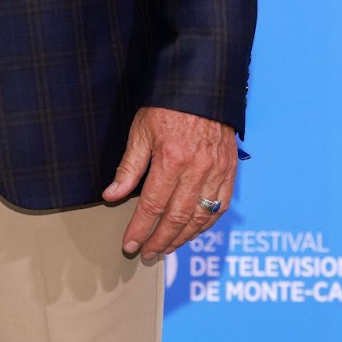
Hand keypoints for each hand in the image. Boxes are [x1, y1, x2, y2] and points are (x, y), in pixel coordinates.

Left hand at [103, 106, 236, 262]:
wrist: (202, 86)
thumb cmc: (167, 106)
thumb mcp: (141, 131)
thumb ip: (128, 167)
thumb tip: (111, 195)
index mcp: (171, 159)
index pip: (152, 205)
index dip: (140, 228)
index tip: (130, 244)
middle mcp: (197, 170)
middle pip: (177, 217)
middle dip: (160, 240)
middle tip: (146, 254)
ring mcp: (217, 172)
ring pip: (200, 217)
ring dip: (182, 238)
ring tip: (165, 249)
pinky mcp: (230, 171)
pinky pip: (219, 207)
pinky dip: (205, 224)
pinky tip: (193, 232)